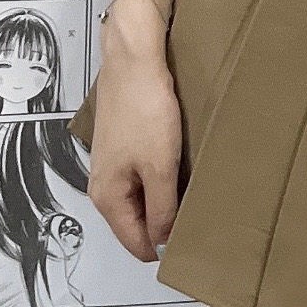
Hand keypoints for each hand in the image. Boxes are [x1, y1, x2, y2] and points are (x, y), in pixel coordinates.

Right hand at [85, 36, 182, 262]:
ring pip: (143, 197)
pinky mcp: (124, 145)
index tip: (195, 237)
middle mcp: (104, 185)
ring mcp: (113, 164)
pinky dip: (163, 177)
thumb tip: (162, 245)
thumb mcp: (159, 167)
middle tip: (202, 213)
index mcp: (107, 197)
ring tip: (196, 191)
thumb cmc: (145, 111)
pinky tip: (183, 167)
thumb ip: (162, 210)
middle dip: (166, 223)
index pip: (137, 244)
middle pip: (138, 222)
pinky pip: (144, 175)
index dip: (164, 246)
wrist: (134, 60)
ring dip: (167, 198)